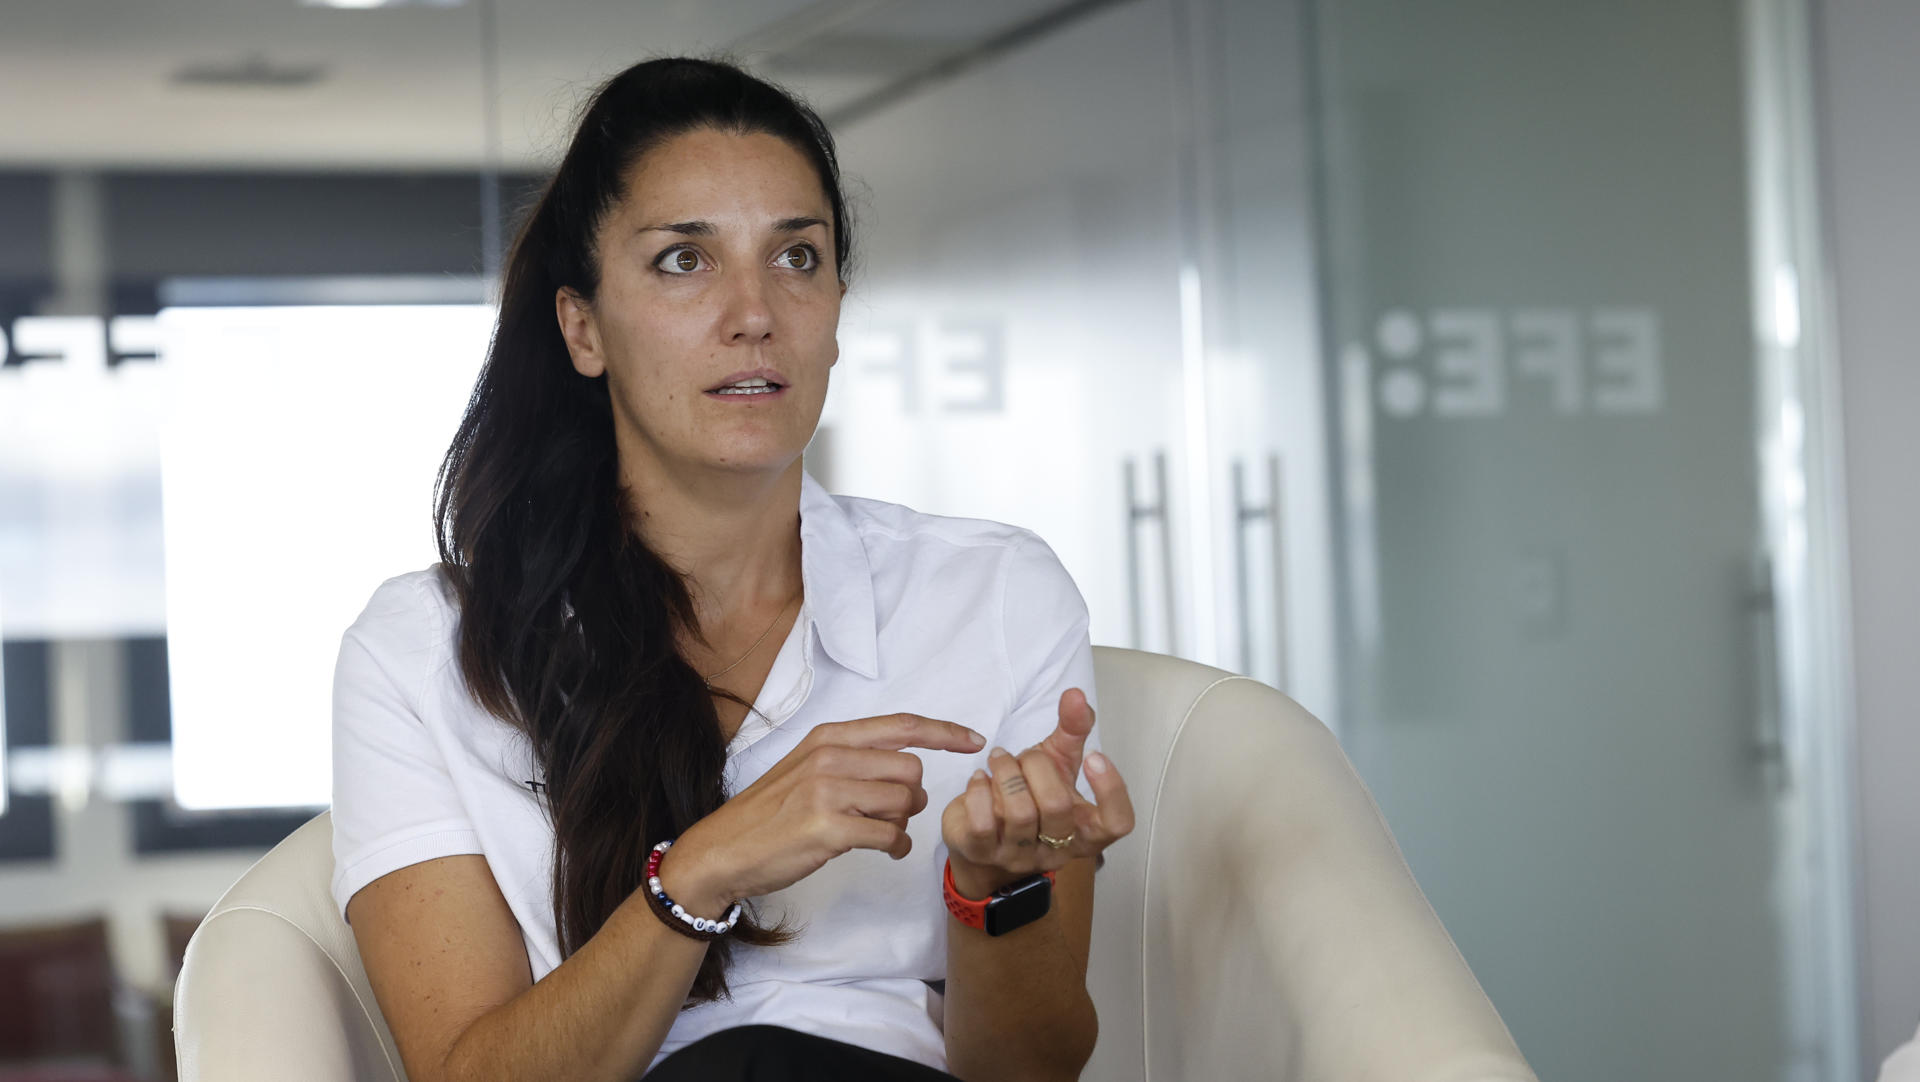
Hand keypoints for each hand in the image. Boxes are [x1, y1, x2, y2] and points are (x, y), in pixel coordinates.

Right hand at [658, 713, 986, 912]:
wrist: (724, 849)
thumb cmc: (771, 813)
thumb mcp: (807, 767)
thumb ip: (853, 758)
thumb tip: (907, 764)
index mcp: (830, 737)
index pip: (902, 725)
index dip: (944, 732)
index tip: (974, 740)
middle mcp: (831, 756)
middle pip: (911, 771)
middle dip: (913, 798)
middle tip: (891, 815)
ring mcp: (828, 792)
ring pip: (904, 804)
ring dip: (902, 825)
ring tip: (879, 834)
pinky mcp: (829, 829)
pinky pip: (890, 836)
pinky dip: (895, 847)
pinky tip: (884, 851)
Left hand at [941, 688, 1134, 897]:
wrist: (982, 834)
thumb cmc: (1029, 795)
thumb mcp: (1057, 761)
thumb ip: (1072, 729)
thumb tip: (1076, 695)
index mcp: (1085, 830)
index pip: (1117, 823)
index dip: (1111, 790)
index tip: (1093, 757)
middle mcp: (1057, 849)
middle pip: (1058, 806)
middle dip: (1038, 767)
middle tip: (1025, 756)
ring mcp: (1019, 856)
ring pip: (1019, 813)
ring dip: (1006, 772)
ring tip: (999, 759)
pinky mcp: (982, 853)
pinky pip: (983, 822)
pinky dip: (980, 790)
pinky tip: (980, 779)